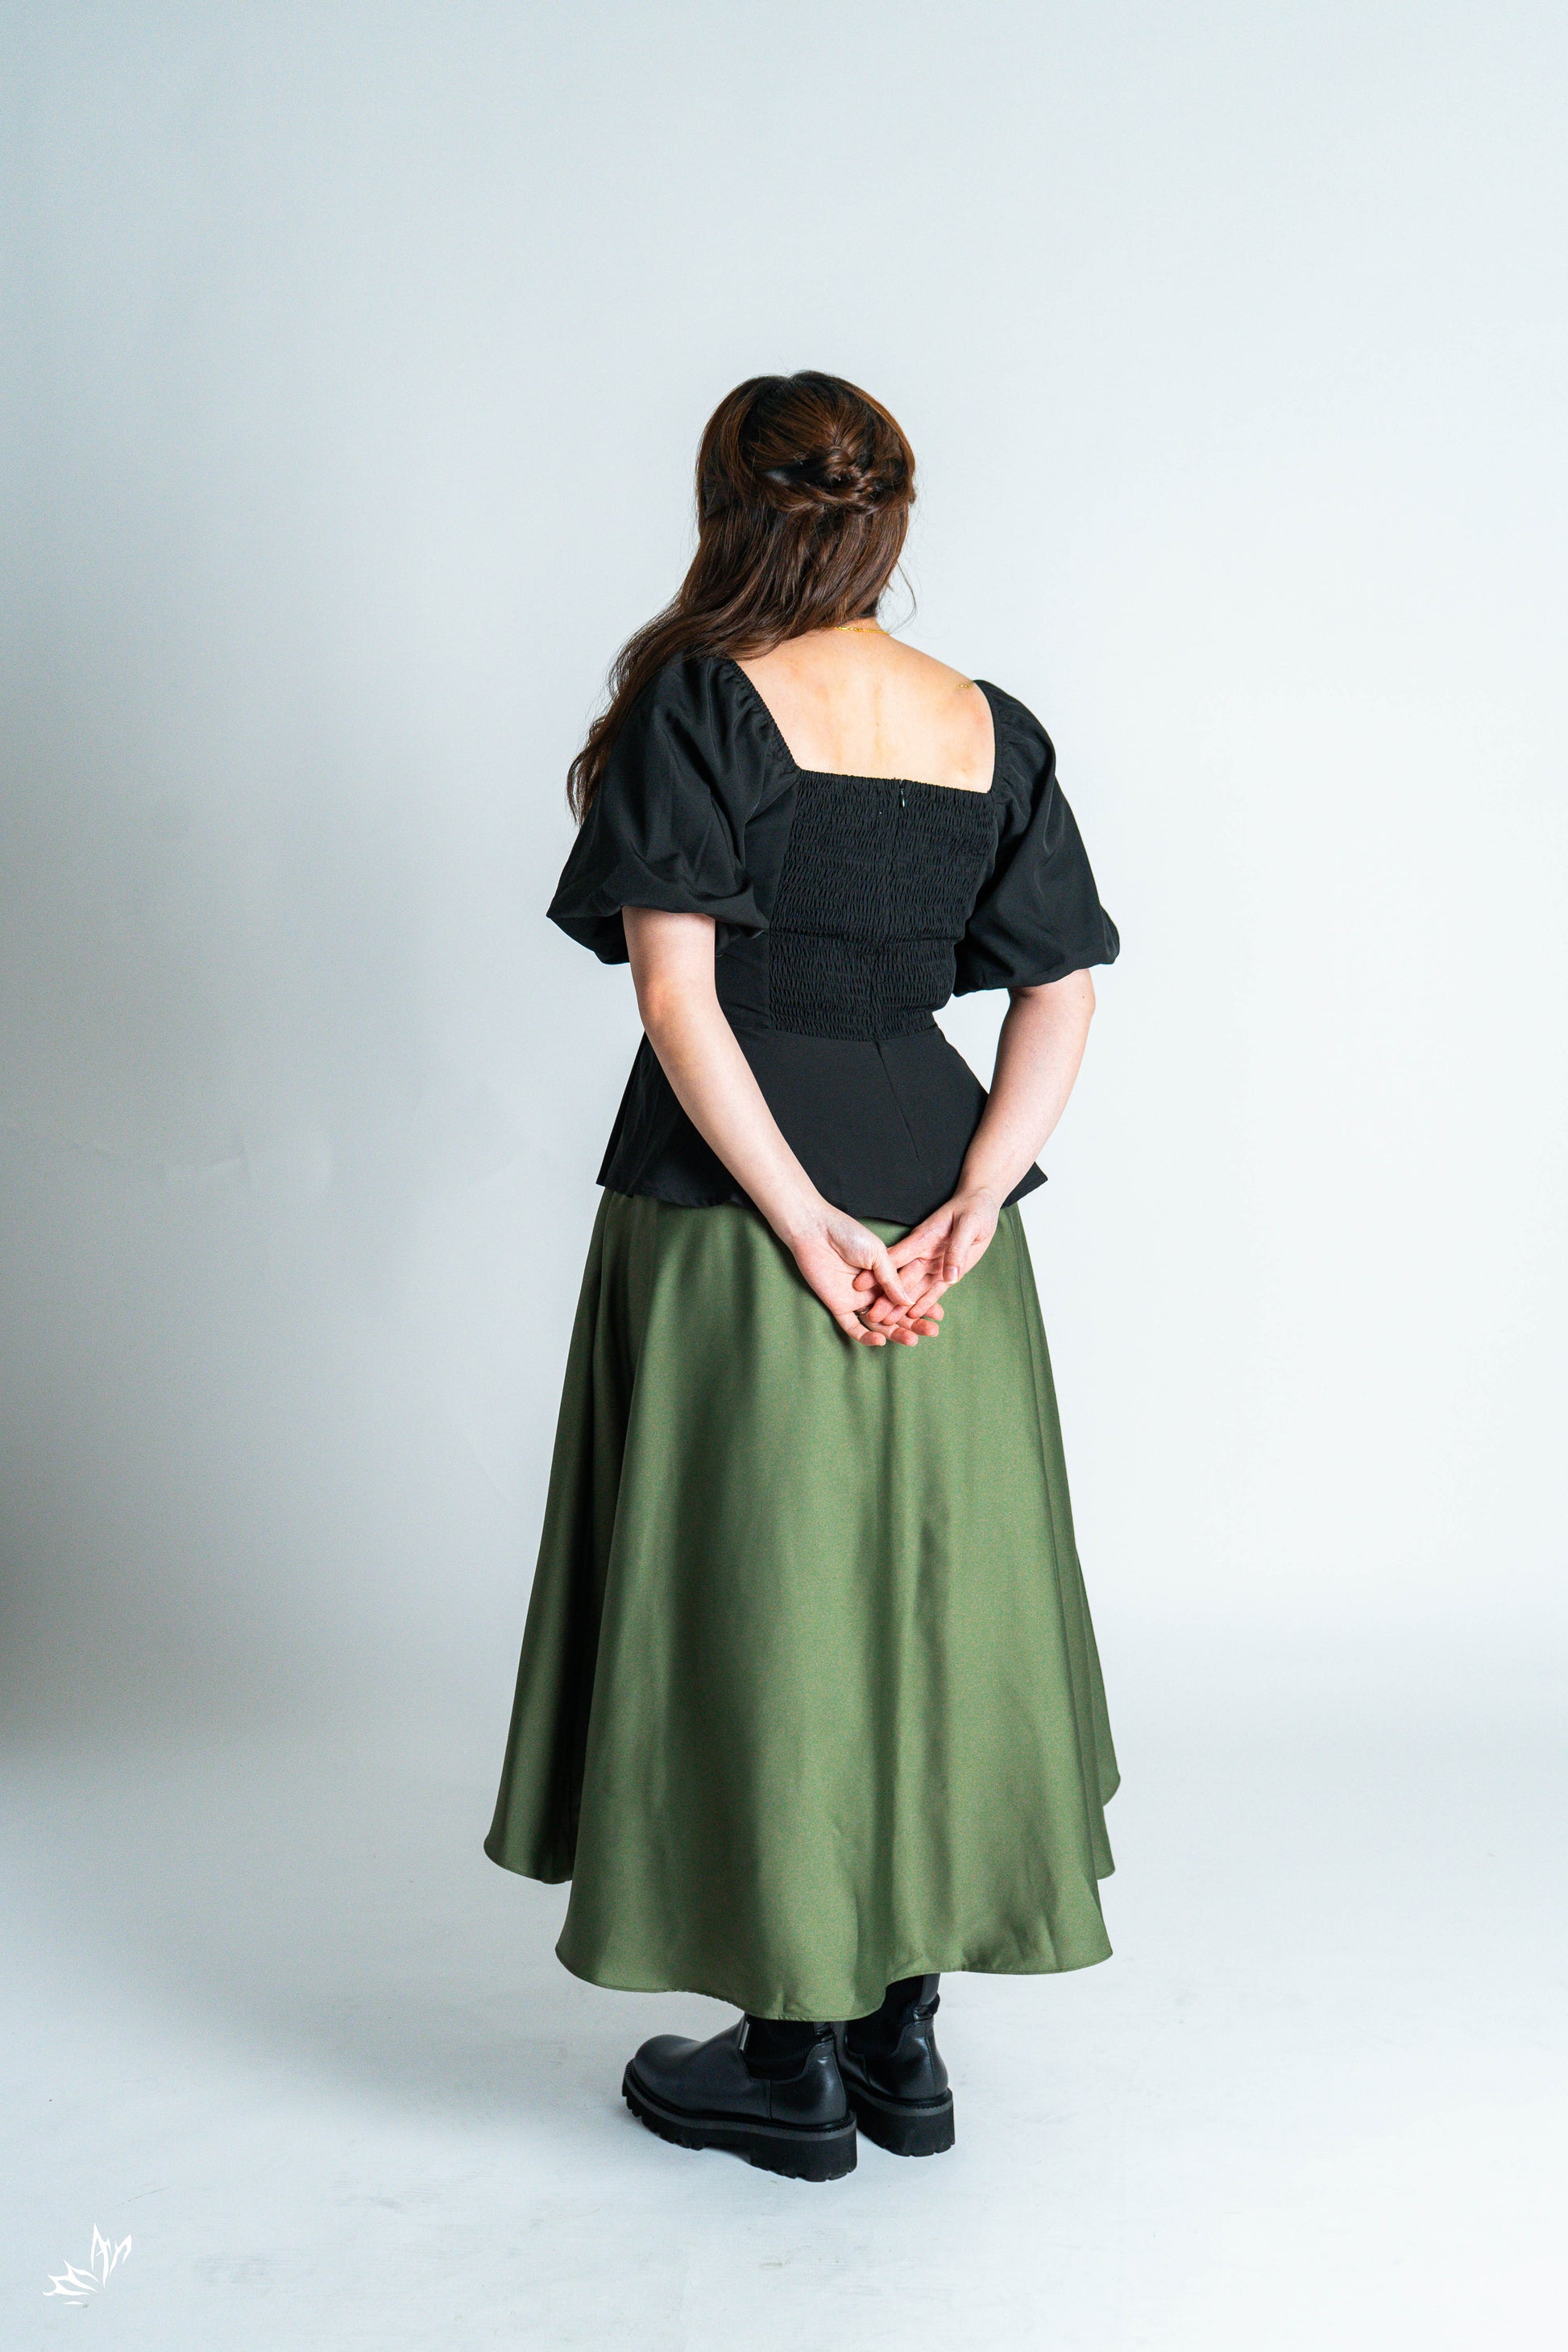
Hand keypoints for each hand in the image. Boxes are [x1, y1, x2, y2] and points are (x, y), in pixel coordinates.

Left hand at [787, 1207, 942, 1345]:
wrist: (816, 1231)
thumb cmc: (847, 1234)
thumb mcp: (878, 1254)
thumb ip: (893, 1279)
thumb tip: (909, 1301)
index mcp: (885, 1275)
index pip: (907, 1296)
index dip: (923, 1305)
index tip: (940, 1314)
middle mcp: (873, 1290)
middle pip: (897, 1313)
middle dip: (915, 1323)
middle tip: (932, 1331)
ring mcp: (857, 1300)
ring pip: (879, 1324)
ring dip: (896, 1333)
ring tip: (913, 1339)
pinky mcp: (839, 1306)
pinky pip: (853, 1327)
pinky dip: (866, 1336)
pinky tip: (881, 1339)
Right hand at [853, 1186, 1001, 1330]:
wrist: (983, 1204)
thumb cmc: (974, 1209)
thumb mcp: (968, 1225)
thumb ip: (957, 1250)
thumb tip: (948, 1278)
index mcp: (923, 1239)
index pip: (896, 1257)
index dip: (877, 1271)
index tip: (859, 1286)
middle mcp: (924, 1254)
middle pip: (901, 1279)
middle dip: (886, 1298)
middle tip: (871, 1316)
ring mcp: (934, 1263)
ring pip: (915, 1289)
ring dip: (902, 1306)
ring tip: (888, 1323)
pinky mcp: (947, 1271)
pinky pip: (935, 1290)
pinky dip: (925, 1303)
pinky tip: (914, 1316)